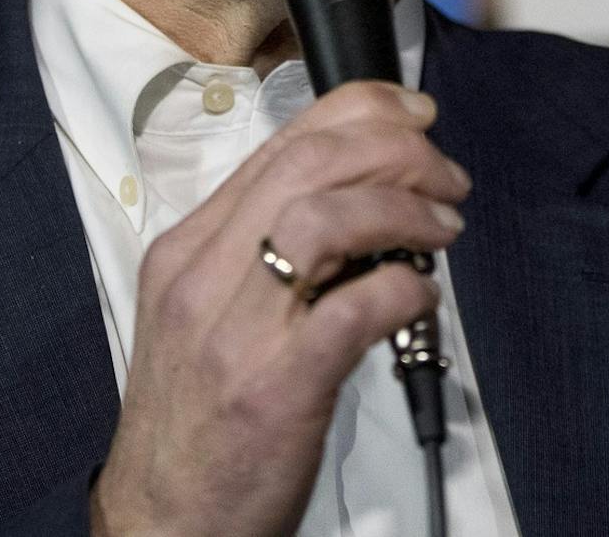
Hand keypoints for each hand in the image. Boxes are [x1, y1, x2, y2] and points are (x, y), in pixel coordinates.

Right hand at [90, 81, 469, 536]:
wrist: (163, 520)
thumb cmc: (199, 420)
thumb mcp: (210, 313)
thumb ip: (266, 249)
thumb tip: (358, 196)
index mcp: (189, 249)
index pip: (282, 143)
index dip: (364, 112)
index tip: (414, 118)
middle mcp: (203, 277)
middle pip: (309, 163)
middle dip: (397, 151)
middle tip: (445, 177)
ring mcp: (236, 331)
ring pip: (326, 218)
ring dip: (403, 209)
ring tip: (442, 229)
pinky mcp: (276, 387)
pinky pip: (353, 310)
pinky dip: (403, 288)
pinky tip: (420, 295)